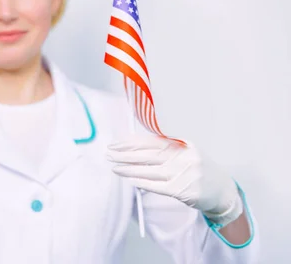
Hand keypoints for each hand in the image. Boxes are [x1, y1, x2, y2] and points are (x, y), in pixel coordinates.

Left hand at [106, 133, 243, 226]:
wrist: (224, 192)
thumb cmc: (199, 170)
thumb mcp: (186, 153)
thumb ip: (165, 149)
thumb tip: (134, 147)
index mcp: (184, 144)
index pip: (153, 141)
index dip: (132, 142)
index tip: (116, 143)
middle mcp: (185, 157)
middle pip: (149, 154)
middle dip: (126, 154)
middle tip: (109, 153)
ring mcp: (185, 174)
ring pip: (151, 170)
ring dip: (130, 169)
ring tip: (114, 167)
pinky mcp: (184, 190)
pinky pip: (158, 186)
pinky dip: (142, 182)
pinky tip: (130, 180)